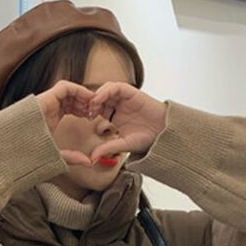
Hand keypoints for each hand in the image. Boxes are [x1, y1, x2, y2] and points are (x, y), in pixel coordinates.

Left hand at [36, 80, 166, 165]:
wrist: (164, 134)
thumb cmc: (146, 140)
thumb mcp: (123, 144)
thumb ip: (107, 148)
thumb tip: (91, 159)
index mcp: (113, 117)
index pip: (96, 110)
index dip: (87, 113)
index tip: (81, 118)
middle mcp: (117, 106)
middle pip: (98, 99)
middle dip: (89, 103)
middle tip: (81, 110)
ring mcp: (124, 98)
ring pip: (105, 91)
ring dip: (95, 96)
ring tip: (90, 106)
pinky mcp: (132, 92)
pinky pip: (115, 87)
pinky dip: (105, 91)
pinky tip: (99, 100)